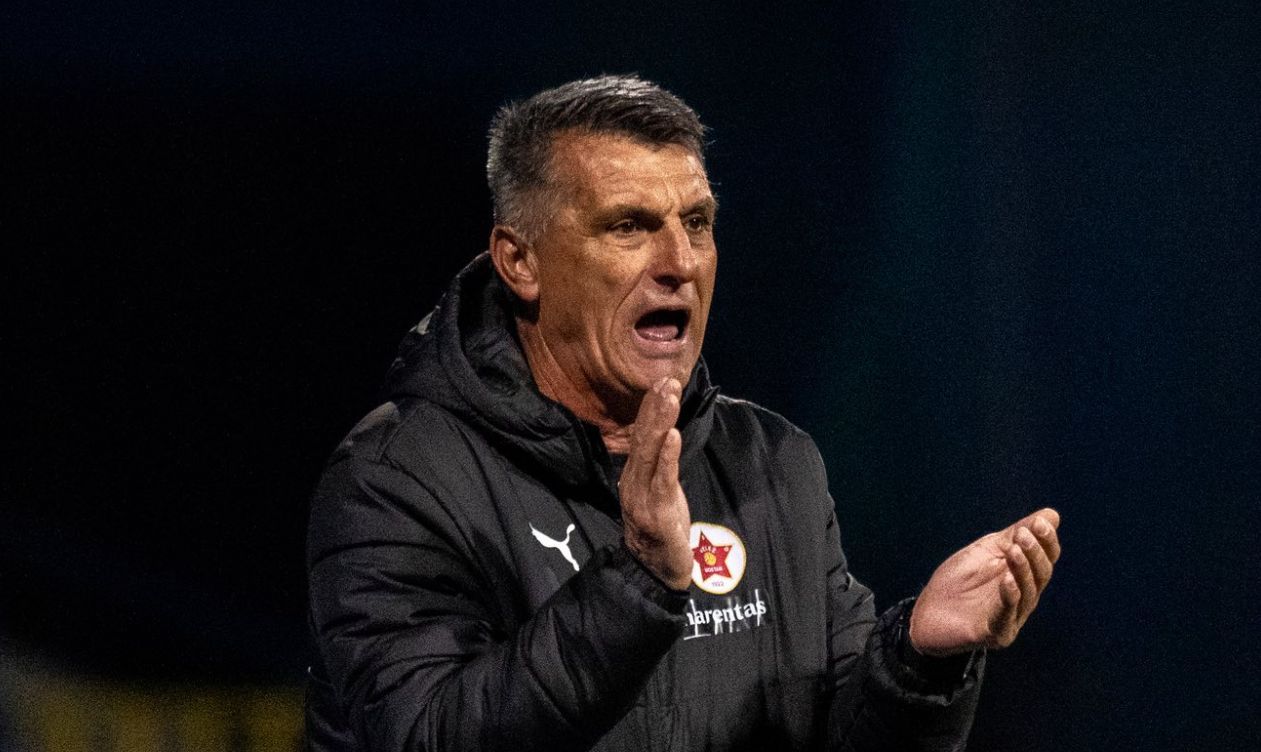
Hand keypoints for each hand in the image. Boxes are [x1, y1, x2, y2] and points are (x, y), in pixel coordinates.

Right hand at [619, 378, 692, 590]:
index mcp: (634, 476)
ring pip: (651, 453)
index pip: (641, 435)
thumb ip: (659, 465)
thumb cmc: (661, 530)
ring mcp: (643, 497)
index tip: (662, 381)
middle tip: (667, 380)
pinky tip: (673, 436)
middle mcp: (633, 482)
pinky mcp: (658, 512)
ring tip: (669, 397)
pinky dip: (667, 456)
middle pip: (643, 438)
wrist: (655, 571)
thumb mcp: (658, 492)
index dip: (651, 408)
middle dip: (655, 407)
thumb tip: (666, 435)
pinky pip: (663, 480)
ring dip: (661, 422)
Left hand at [909, 508, 1060, 655]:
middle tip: (1023, 535)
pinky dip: (1009, 597)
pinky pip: (1007, 616)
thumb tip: (1051, 514)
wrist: (927, 613)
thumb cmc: (958, 581)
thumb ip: (1014, 534)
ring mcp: (1012, 617)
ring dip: (1022, 569)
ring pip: (1028, 593)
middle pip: (1041, 575)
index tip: (1040, 523)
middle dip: (1034, 553)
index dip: (1046, 541)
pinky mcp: (997, 634)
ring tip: (1014, 550)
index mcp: (1024, 576)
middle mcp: (1024, 597)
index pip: (1046, 558)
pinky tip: (1007, 580)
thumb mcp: (986, 550)